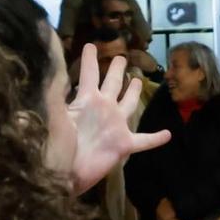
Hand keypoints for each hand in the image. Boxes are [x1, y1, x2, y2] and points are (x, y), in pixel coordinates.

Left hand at [66, 42, 169, 194]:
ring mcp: (115, 127)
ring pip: (129, 105)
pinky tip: (168, 134)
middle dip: (117, 71)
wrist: (62, 173)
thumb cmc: (54, 142)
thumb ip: (56, 87)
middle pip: (112, 84)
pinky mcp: (124, 145)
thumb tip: (52, 58)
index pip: (89, 74)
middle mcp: (103, 109)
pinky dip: (156, 138)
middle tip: (122, 58)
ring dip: (133, 93)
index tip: (91, 45)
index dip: (90, 59)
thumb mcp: (53, 110)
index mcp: (86, 100)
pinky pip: (144, 140)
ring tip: (138, 81)